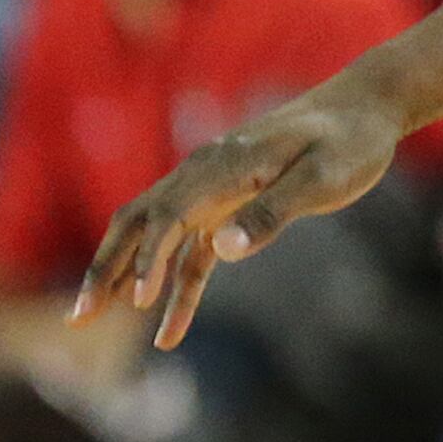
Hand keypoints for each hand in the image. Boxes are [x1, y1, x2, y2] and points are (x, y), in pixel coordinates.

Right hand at [74, 80, 405, 349]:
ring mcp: (212, 191)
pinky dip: (175, 289)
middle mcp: (204, 174)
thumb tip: (224, 247)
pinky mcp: (228, 207)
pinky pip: (192, 254)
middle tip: (78, 317)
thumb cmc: (350, 141)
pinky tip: (168, 332)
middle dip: (105, 269)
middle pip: (138, 224)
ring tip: (91, 321)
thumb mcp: (325, 176)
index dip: (147, 257)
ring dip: (125, 279)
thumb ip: (274, 210)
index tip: (138, 300)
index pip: (167, 213)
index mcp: (222, 164)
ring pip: (155, 240)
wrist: (365, 109)